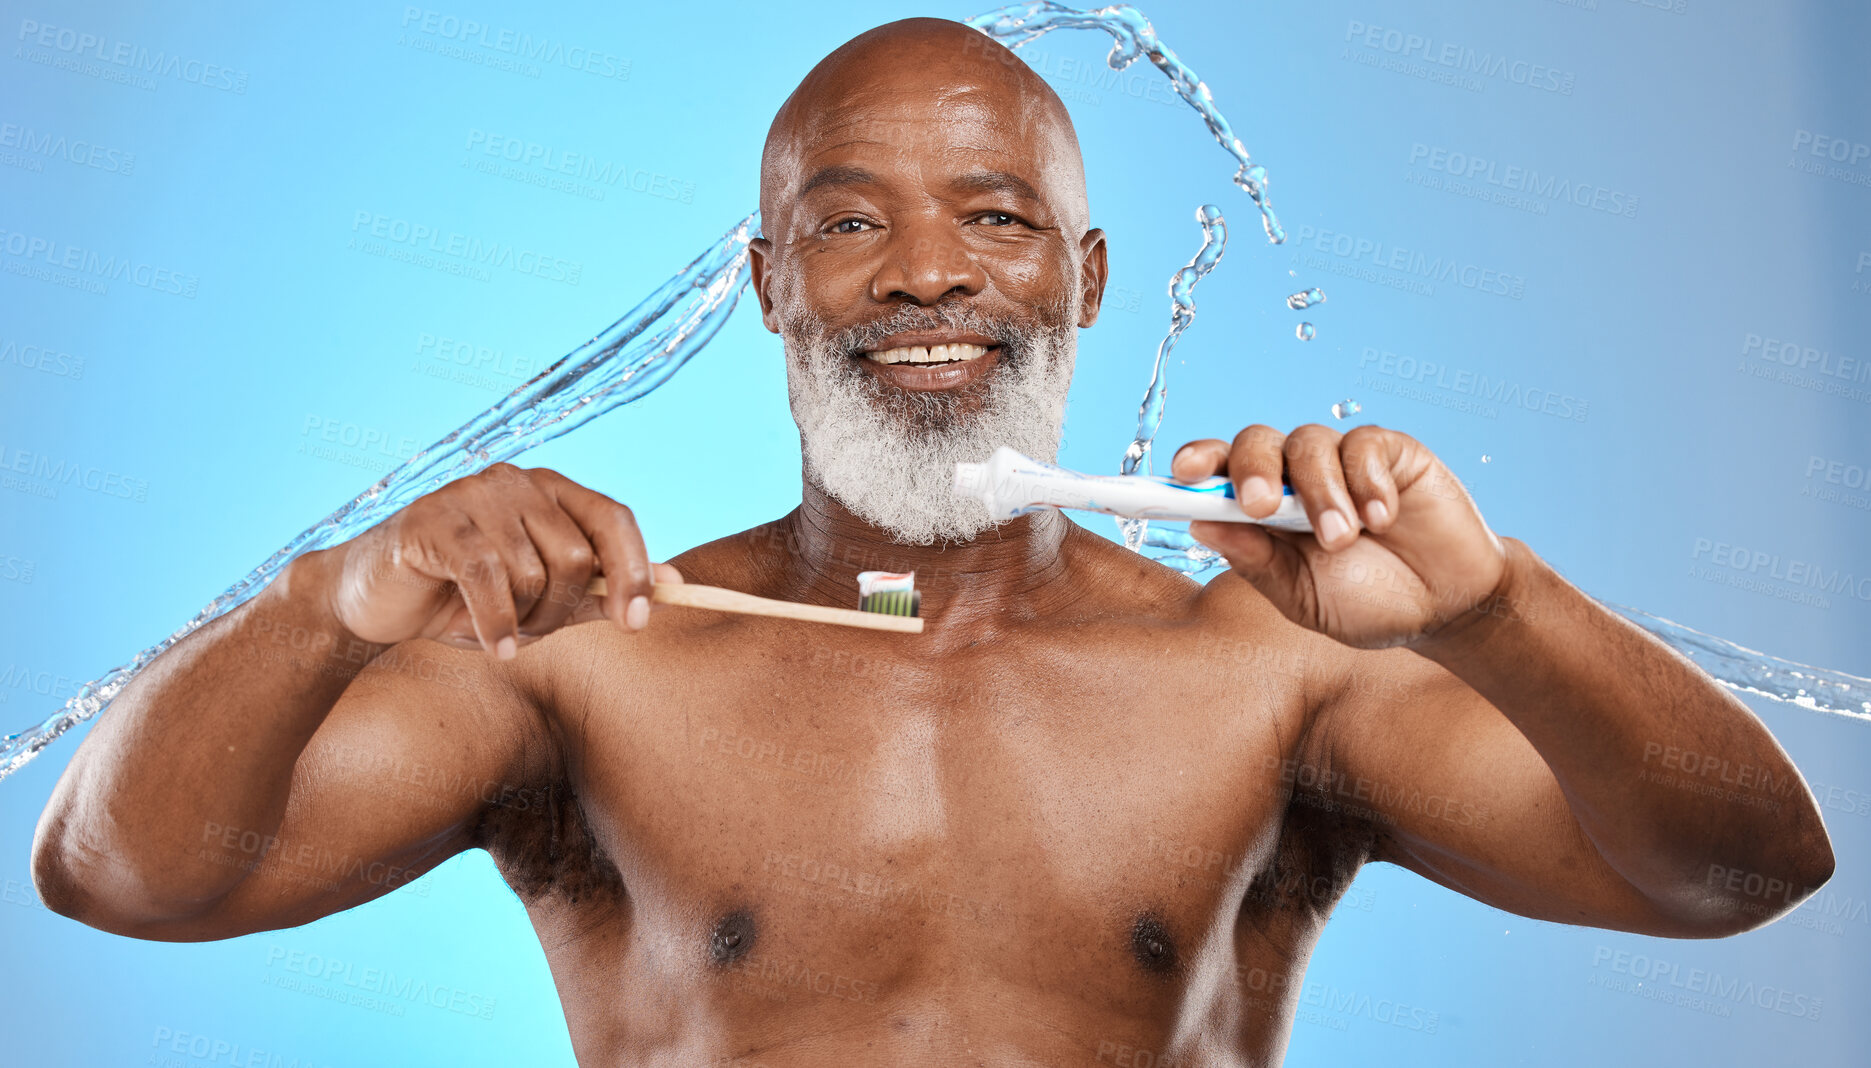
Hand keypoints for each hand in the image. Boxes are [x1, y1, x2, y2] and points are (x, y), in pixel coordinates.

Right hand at [316, 464, 682, 657]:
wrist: (372, 603)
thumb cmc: (463, 601)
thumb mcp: (541, 602)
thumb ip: (601, 590)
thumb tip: (676, 585)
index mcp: (550, 491)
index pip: (614, 518)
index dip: (635, 570)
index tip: (638, 622)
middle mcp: (517, 481)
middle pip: (576, 555)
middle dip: (562, 610)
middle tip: (534, 631)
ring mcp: (473, 494)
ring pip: (534, 571)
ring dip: (524, 620)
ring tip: (499, 631)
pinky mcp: (433, 519)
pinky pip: (489, 579)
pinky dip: (498, 625)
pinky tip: (496, 648)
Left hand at [1172, 424, 1504, 648]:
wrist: (1445, 607)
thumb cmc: (1367, 602)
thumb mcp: (1303, 597)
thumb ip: (1256, 562)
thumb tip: (1201, 525)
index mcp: (1261, 511)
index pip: (1217, 473)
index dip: (1196, 464)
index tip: (1180, 473)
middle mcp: (1294, 477)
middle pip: (1255, 443)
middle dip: (1252, 469)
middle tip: (1261, 506)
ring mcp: (1340, 461)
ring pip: (1307, 443)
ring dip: (1320, 492)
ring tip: (1344, 538)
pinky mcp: (1388, 452)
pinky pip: (1363, 445)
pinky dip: (1368, 482)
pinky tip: (1384, 519)